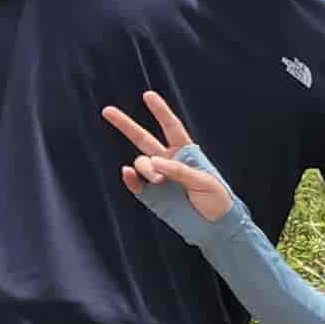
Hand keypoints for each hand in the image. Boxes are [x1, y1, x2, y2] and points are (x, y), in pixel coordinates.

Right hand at [101, 90, 233, 224]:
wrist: (215, 227)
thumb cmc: (217, 200)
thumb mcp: (204, 182)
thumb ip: (180, 170)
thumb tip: (154, 161)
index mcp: (186, 153)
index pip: (171, 128)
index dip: (160, 112)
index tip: (148, 95)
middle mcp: (169, 162)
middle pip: (144, 139)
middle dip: (126, 125)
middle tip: (107, 111)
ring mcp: (158, 178)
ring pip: (141, 162)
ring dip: (145, 166)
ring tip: (159, 179)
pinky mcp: (151, 196)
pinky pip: (135, 184)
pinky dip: (130, 178)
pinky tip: (129, 174)